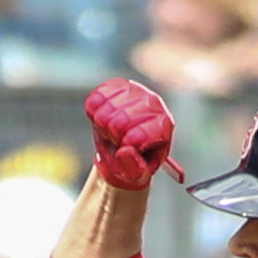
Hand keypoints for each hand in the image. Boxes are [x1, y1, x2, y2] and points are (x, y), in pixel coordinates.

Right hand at [85, 77, 178, 191]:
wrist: (120, 145)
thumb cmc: (132, 160)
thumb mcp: (136, 173)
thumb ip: (133, 168)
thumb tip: (125, 151)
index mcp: (163, 126)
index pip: (138, 135)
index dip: (125, 146)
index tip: (125, 147)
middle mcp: (153, 103)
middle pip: (120, 121)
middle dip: (113, 136)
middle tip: (117, 139)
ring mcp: (135, 90)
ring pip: (106, 109)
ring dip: (103, 125)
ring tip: (112, 129)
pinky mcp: (117, 85)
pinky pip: (96, 98)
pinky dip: (94, 112)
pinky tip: (104, 116)